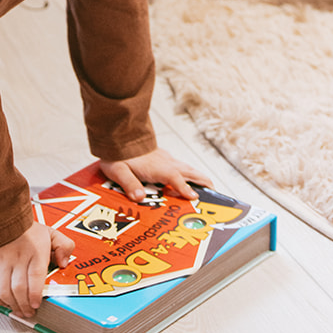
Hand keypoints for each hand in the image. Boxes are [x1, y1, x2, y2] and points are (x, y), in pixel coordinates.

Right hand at [0, 222, 74, 318]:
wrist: (2, 214)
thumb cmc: (26, 228)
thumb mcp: (51, 233)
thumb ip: (64, 246)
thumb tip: (65, 262)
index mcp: (35, 251)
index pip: (36, 278)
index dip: (35, 296)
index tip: (36, 304)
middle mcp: (17, 257)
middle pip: (19, 289)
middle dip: (24, 306)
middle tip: (28, 312)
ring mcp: (1, 261)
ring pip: (4, 291)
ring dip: (11, 305)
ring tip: (17, 309)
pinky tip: (1, 301)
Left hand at [97, 147, 213, 202]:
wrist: (117, 133)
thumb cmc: (117, 154)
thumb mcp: (118, 171)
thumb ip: (129, 184)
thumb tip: (139, 197)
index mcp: (157, 167)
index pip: (175, 178)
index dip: (185, 188)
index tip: (194, 198)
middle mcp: (165, 162)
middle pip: (189, 172)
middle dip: (203, 182)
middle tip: (214, 192)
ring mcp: (165, 159)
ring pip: (187, 168)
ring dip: (199, 177)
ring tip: (208, 186)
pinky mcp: (162, 157)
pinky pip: (181, 166)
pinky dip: (190, 173)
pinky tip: (189, 178)